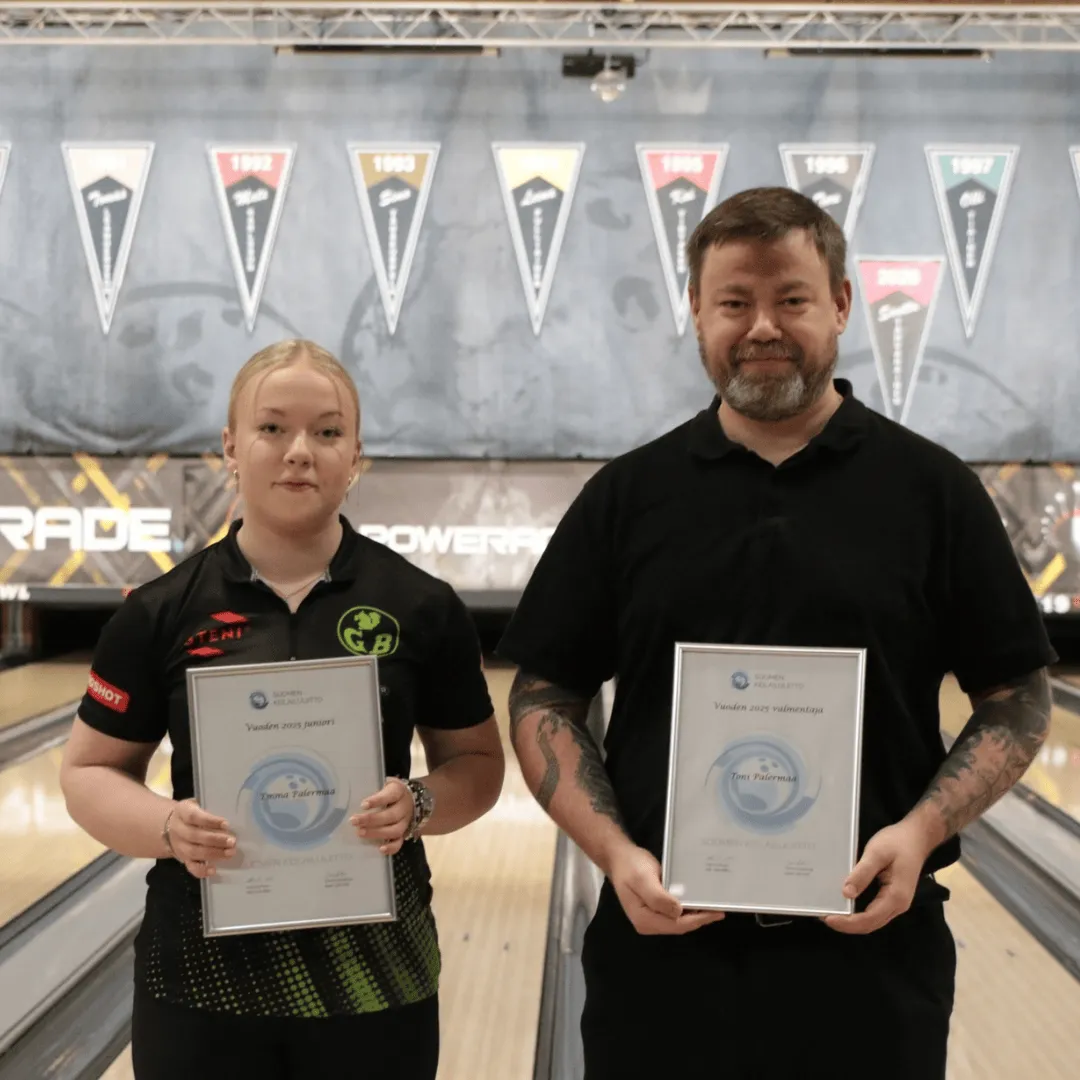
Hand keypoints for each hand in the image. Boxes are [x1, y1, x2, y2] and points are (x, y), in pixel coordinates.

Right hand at [166, 799, 235, 879]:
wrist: (170, 825)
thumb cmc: (192, 813)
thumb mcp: (197, 805)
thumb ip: (209, 810)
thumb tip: (232, 818)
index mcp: (182, 812)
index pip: (194, 816)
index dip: (210, 821)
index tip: (226, 824)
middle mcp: (178, 830)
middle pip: (195, 836)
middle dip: (215, 840)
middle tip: (232, 841)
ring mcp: (179, 845)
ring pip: (194, 852)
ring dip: (213, 853)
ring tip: (230, 853)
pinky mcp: (182, 858)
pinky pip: (190, 866)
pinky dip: (201, 870)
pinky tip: (213, 870)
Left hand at [352, 778, 414, 855]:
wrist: (410, 799)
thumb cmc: (390, 792)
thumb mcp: (385, 785)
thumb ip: (374, 791)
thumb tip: (351, 798)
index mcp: (399, 792)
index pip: (390, 795)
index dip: (377, 800)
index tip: (362, 805)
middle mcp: (404, 808)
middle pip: (391, 815)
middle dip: (371, 819)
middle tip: (354, 821)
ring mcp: (406, 822)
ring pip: (395, 830)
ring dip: (377, 833)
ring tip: (360, 833)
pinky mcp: (404, 833)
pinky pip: (400, 842)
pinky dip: (391, 847)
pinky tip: (380, 849)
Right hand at [608, 843, 726, 935]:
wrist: (619, 856)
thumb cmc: (631, 866)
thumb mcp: (644, 879)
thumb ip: (658, 897)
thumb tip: (679, 912)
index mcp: (645, 920)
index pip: (677, 925)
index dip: (698, 920)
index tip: (716, 912)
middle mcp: (648, 923)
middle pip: (679, 925)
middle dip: (699, 919)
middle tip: (719, 909)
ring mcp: (651, 917)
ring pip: (678, 921)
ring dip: (694, 915)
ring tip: (712, 906)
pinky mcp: (654, 909)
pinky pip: (674, 913)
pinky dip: (687, 909)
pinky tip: (696, 901)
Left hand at [823, 819, 933, 934]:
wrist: (917, 837)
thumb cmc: (897, 842)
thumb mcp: (877, 853)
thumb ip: (862, 873)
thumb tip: (846, 893)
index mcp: (896, 897)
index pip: (869, 919)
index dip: (847, 922)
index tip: (827, 918)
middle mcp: (898, 906)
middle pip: (870, 924)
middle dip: (846, 924)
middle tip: (823, 916)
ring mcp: (896, 903)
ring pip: (872, 921)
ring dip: (852, 921)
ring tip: (830, 912)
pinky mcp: (892, 897)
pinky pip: (874, 912)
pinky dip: (858, 914)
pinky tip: (845, 905)